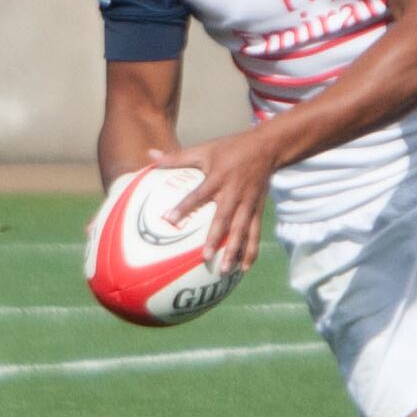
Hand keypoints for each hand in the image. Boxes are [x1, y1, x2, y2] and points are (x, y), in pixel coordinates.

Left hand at [160, 124, 281, 279]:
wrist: (267, 147)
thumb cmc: (231, 148)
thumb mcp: (204, 148)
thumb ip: (177, 156)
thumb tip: (149, 155)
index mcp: (219, 177)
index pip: (199, 194)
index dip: (185, 206)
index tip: (170, 220)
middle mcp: (234, 192)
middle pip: (224, 218)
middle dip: (216, 238)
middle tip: (205, 257)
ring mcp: (248, 203)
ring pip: (242, 230)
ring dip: (235, 250)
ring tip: (224, 269)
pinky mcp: (258, 209)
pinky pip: (255, 232)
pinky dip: (251, 250)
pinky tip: (244, 268)